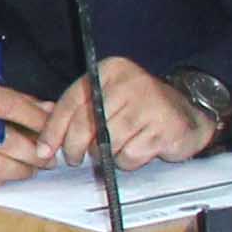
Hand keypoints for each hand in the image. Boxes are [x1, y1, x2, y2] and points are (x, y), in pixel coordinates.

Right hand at [0, 76, 56, 191]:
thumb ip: (18, 102)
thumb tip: (52, 113)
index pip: (7, 105)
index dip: (36, 119)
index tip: (54, 129)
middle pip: (2, 140)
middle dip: (33, 153)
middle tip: (48, 158)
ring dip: (19, 170)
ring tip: (30, 168)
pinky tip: (3, 174)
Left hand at [39, 58, 207, 171]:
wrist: (188, 115)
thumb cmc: (139, 111)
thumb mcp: (107, 100)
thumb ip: (79, 112)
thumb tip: (43, 139)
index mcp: (109, 71)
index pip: (71, 102)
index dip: (53, 130)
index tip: (43, 151)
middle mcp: (129, 82)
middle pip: (86, 124)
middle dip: (75, 147)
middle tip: (75, 158)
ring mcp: (149, 103)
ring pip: (108, 143)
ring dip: (109, 154)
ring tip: (120, 146)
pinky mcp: (165, 126)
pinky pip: (130, 155)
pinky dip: (129, 160)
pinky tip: (139, 148)